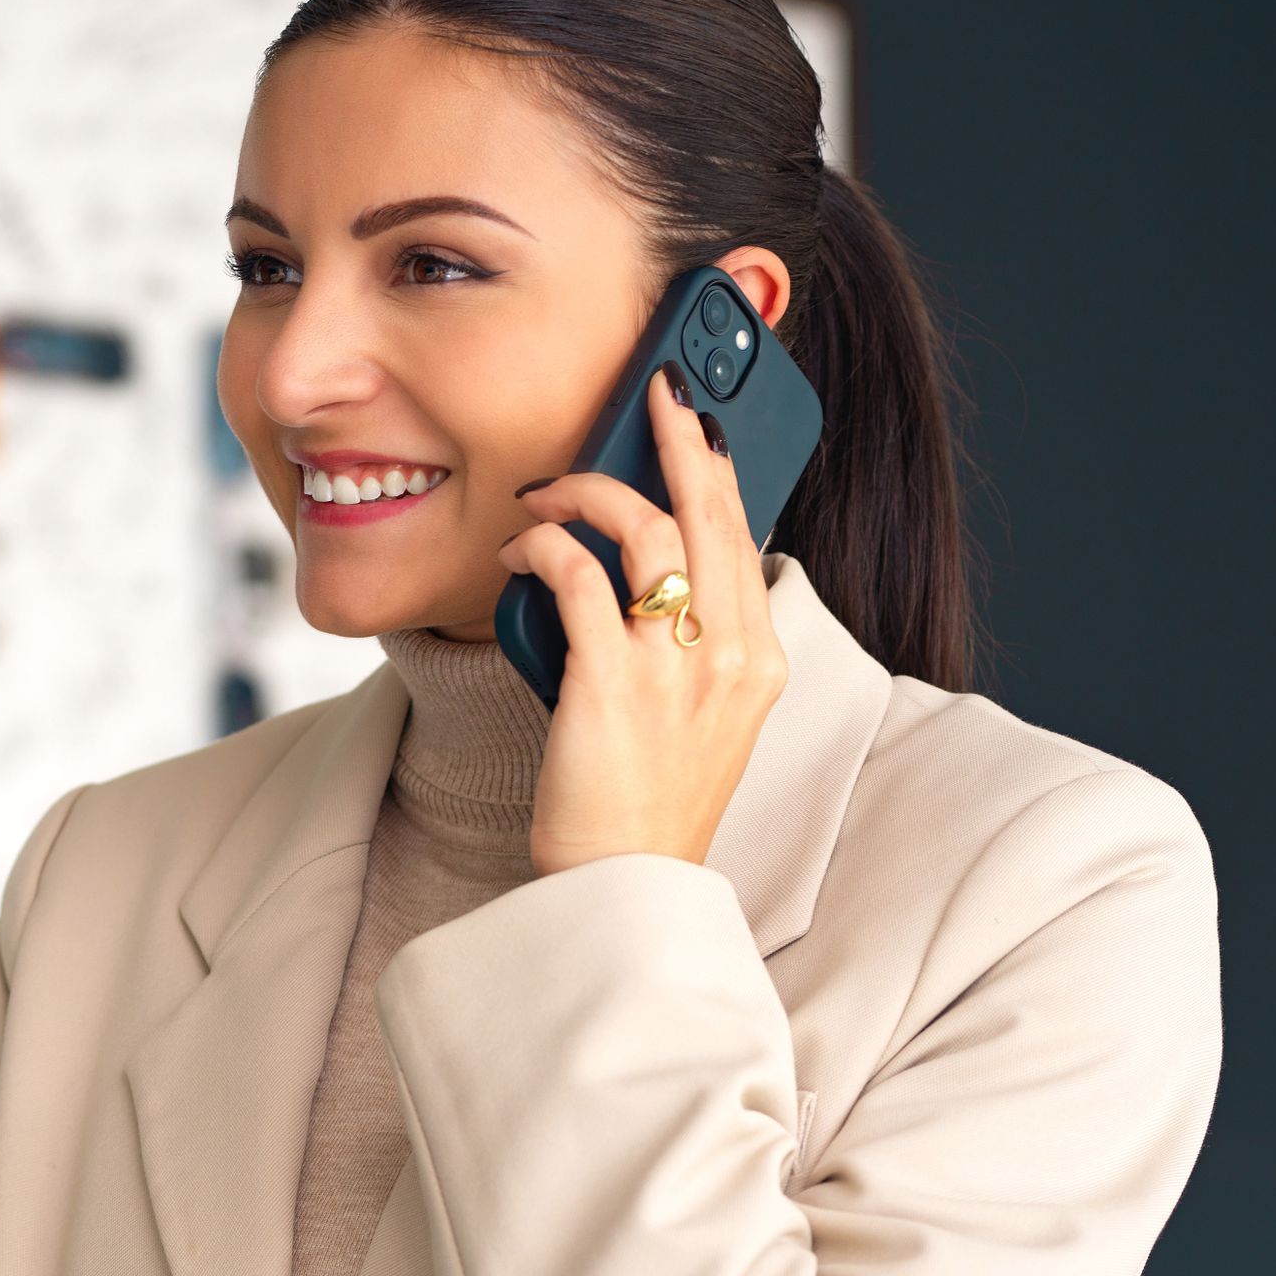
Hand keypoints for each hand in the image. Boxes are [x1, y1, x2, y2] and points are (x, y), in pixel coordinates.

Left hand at [495, 371, 789, 875]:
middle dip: (679, 436)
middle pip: (711, 511)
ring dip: (588, 492)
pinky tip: (517, 553)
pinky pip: (577, 577)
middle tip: (652, 391)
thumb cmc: (648, 802)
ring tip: (545, 493)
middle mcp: (729, 657)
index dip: (718, 467)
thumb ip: (690, 642)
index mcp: (758, 660)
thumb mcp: (699, 716)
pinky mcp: (611, 684)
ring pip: (647, 529)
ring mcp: (675, 670)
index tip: (694, 424)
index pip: (744, 535)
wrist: (623, 885)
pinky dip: (542, 548)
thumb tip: (644, 565)